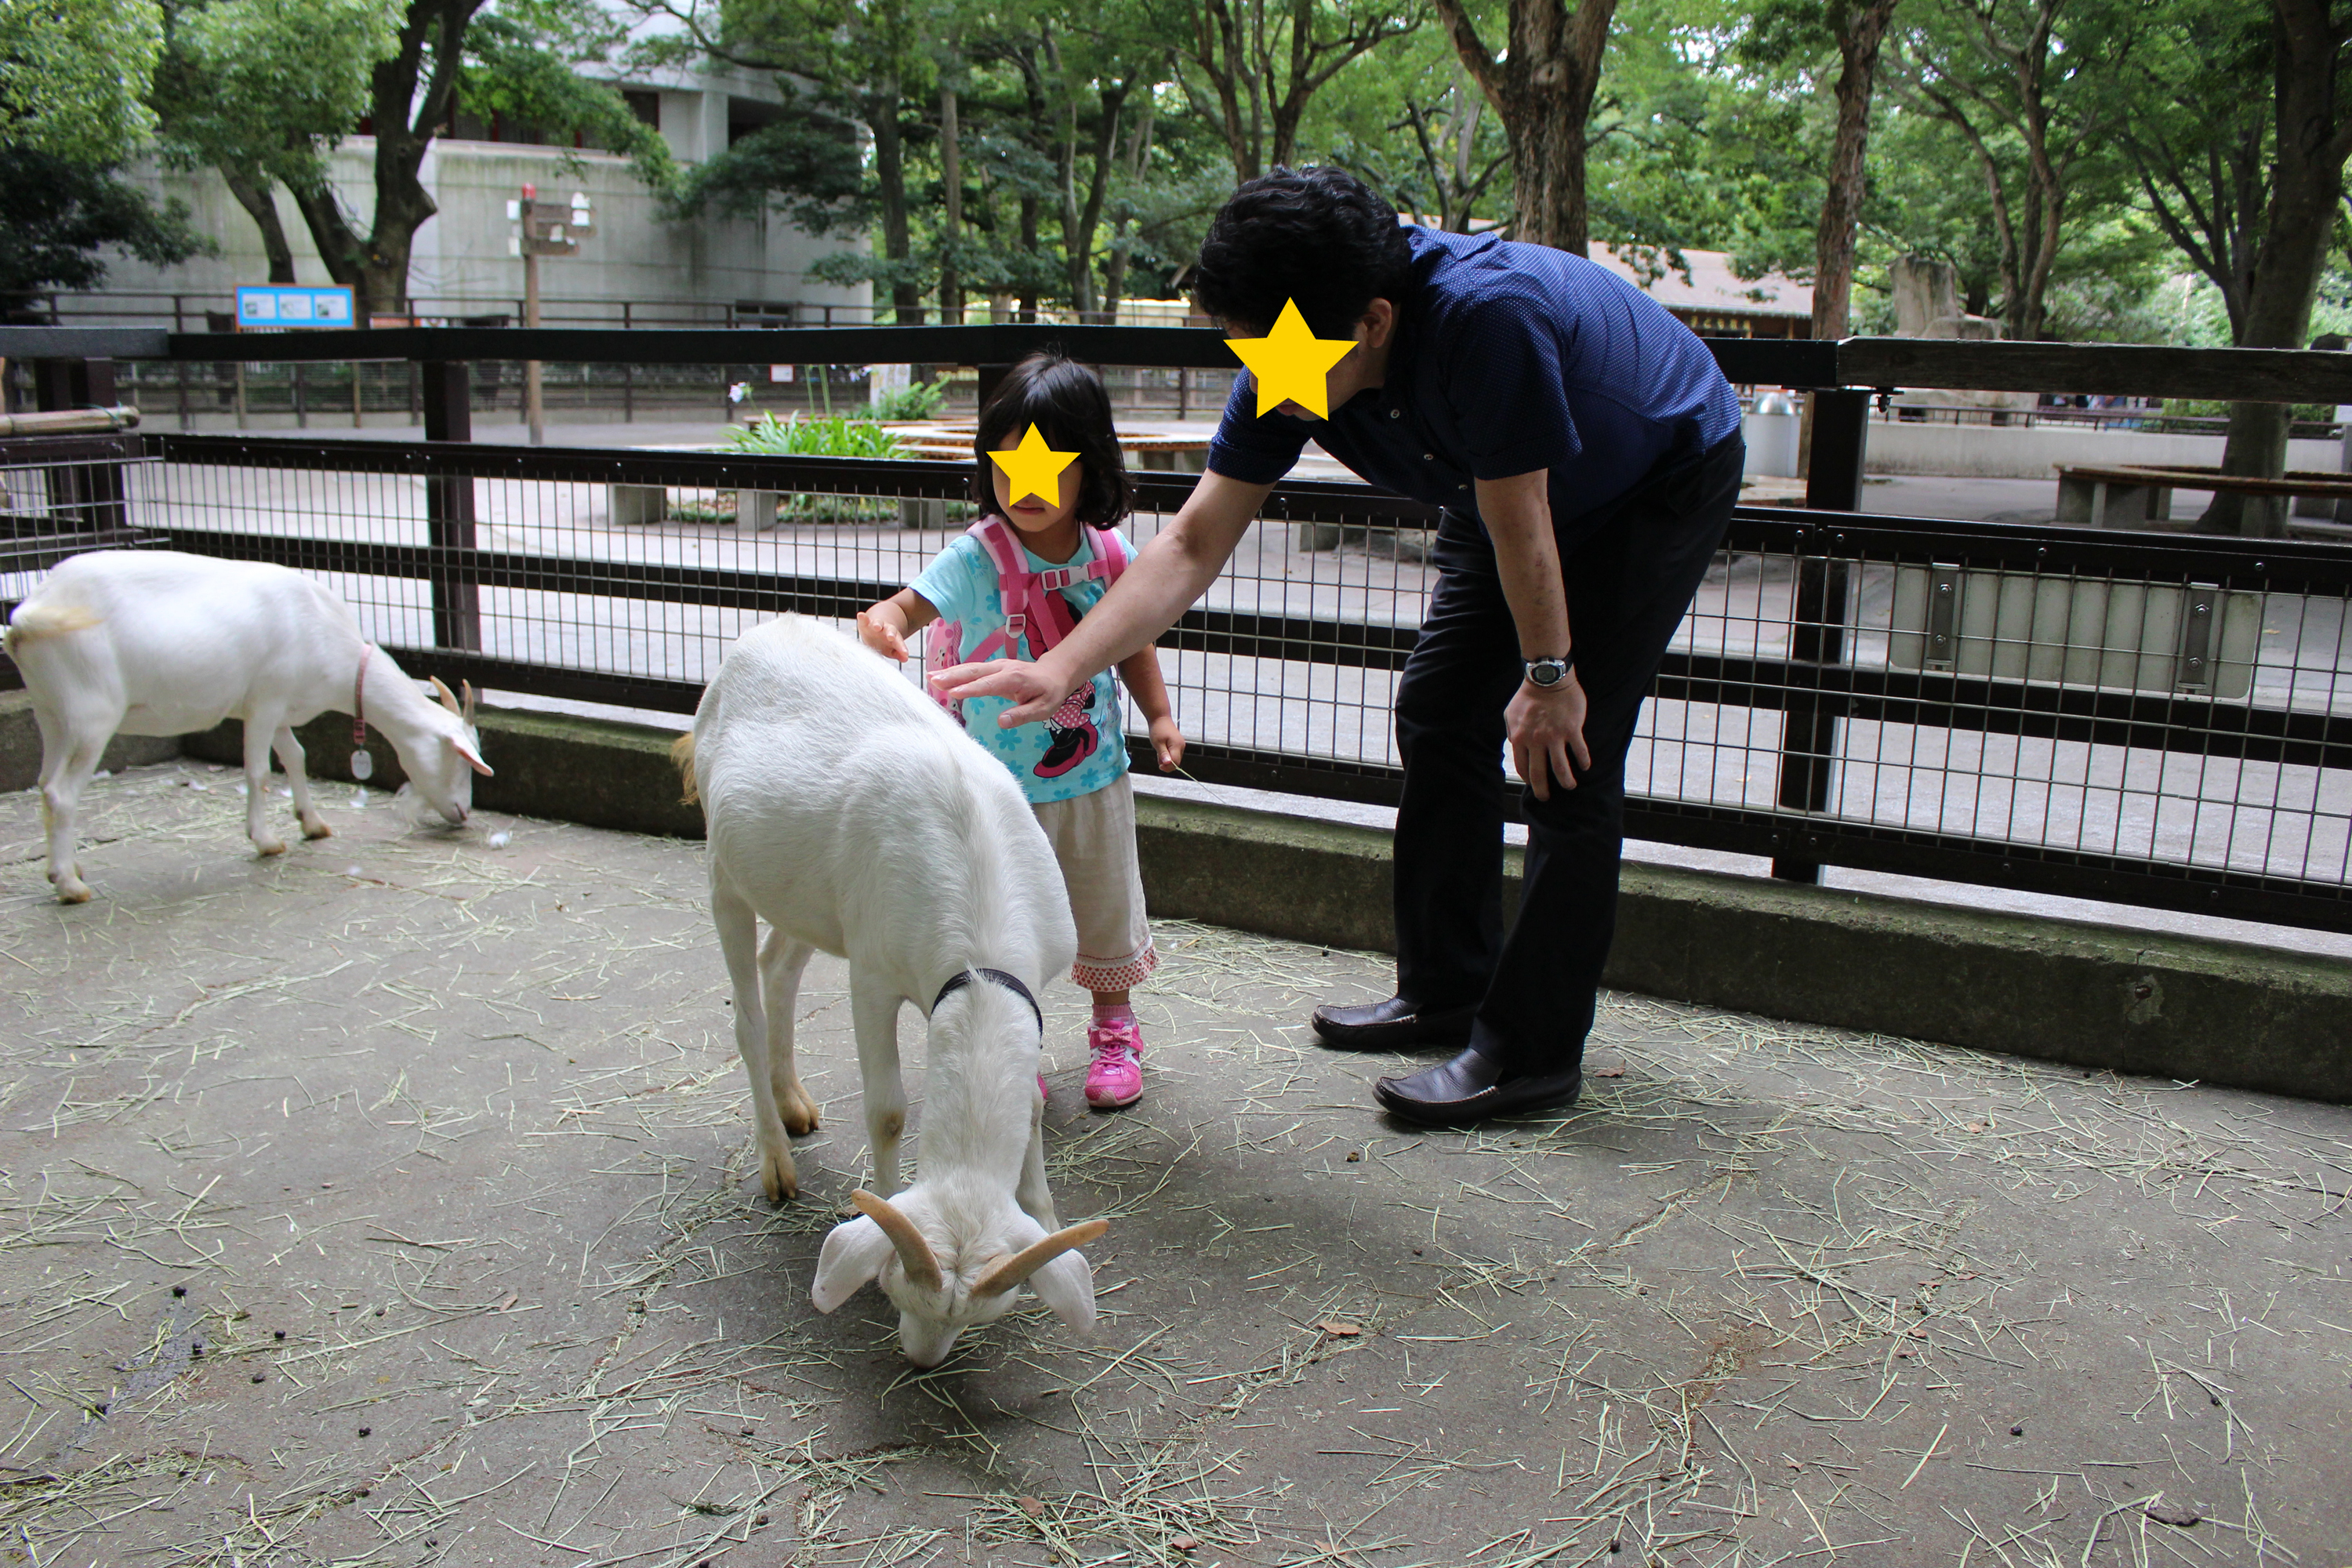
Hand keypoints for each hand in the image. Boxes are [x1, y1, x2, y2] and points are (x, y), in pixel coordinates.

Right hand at [855, 610, 907, 662]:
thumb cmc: (884, 643)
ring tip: (876, 627)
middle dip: (891, 634)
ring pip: (878, 623)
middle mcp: (886, 629)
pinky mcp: (865, 623)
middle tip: (891, 638)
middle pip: (890, 630)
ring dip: (877, 624)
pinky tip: (860, 615)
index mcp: (894, 637)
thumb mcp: (891, 650)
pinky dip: (862, 617)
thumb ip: (898, 653)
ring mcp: (876, 625)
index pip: (898, 642)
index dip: (902, 648)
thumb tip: (905, 659)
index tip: (905, 654)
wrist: (875, 629)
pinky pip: (864, 619)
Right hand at [928, 657, 1065, 726]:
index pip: (989, 684)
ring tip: (930, 677)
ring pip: (970, 668)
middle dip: (953, 676)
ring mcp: (996, 665)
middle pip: (975, 671)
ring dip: (950, 672)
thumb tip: (1002, 722)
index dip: (971, 688)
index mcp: (1014, 678)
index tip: (953, 692)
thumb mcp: (1043, 709)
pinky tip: (940, 676)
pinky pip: (972, 669)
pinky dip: (955, 672)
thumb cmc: (1049, 693)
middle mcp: (1002, 668)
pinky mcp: (992, 667)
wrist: (1054, 673)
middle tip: (933, 680)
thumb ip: (1023, 715)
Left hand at [1148, 714, 1185, 771]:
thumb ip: (1163, 754)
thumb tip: (1167, 763)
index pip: (1175, 762)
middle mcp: (1181, 746)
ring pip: (1175, 758)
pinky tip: (1161, 749)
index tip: (1159, 766)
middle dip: (1167, 763)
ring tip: (1159, 751)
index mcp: (1177, 745)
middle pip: (1176, 762)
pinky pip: (1174, 754)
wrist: (1160, 718)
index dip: (1168, 767)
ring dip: (1166, 759)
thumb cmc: (1158, 729)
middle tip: (1158, 756)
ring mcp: (1181, 745)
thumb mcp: (1158, 743)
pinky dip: (1168, 754)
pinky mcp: (1178, 744)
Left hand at [1507, 672, 1591, 800]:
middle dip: (1543, 790)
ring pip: (1561, 767)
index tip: (1533, 783)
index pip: (1522, 767)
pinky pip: (1579, 750)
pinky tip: (1585, 766)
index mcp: (1520, 738)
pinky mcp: (1572, 730)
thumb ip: (1512, 733)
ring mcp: (1555, 736)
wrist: (1547, 679)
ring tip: (1569, 786)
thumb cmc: (1527, 696)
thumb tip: (1516, 746)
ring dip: (1565, 781)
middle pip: (1539, 773)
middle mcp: (1537, 741)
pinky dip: (1583, 761)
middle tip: (1546, 797)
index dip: (1528, 778)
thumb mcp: (1510, 715)